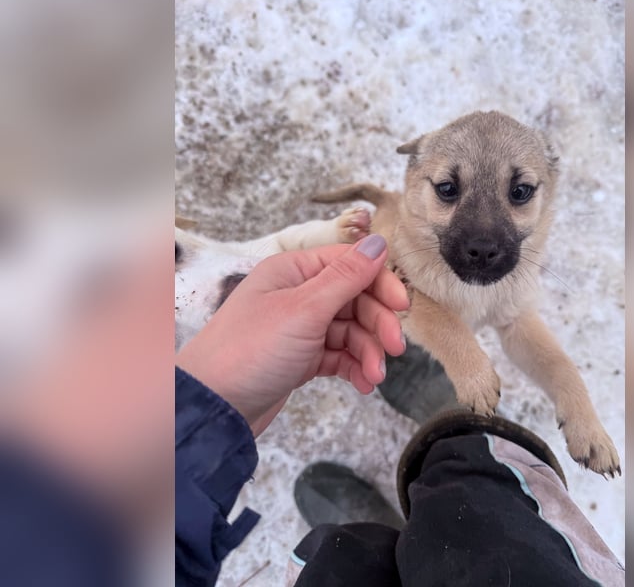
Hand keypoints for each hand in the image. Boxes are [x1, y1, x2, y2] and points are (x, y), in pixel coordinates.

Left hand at [176, 234, 408, 435]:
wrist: (214, 407)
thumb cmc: (249, 350)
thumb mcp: (304, 309)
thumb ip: (346, 277)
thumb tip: (378, 242)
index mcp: (294, 271)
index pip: (350, 263)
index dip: (380, 283)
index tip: (403, 305)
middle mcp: (298, 294)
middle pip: (355, 299)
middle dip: (378, 324)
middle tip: (395, 349)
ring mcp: (300, 327)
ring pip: (351, 331)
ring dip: (368, 351)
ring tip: (375, 376)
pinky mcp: (301, 357)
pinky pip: (339, 355)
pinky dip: (354, 366)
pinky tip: (364, 383)